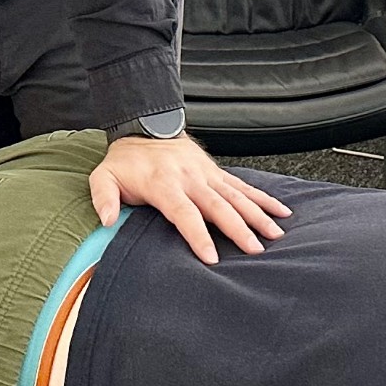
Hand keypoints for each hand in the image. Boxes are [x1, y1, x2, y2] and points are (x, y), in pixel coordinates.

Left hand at [90, 136, 289, 264]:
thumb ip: (103, 198)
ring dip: (257, 216)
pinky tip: (281, 212)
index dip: (198, 235)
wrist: (146, 128)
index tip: (212, 257)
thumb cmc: (125, 161)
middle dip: (237, 229)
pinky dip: (263, 198)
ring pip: (236, 196)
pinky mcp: (217, 173)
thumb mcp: (104, 176)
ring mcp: (207, 175)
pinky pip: (243, 187)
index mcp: (164, 185)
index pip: (184, 213)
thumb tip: (106, 221)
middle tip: (254, 250)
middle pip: (218, 206)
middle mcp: (190, 180)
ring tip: (275, 235)